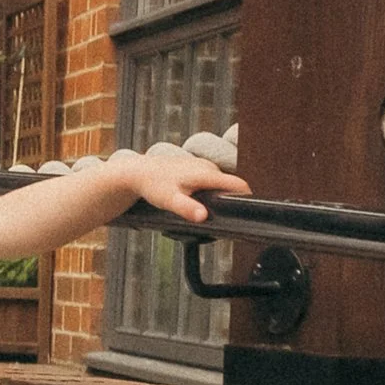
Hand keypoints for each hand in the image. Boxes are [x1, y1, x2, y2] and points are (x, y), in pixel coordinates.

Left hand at [116, 145, 248, 224]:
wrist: (137, 173)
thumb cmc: (153, 186)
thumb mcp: (169, 200)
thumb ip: (187, 209)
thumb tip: (203, 217)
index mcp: (206, 174)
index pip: (239, 185)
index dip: (246, 198)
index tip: (247, 213)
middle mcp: (208, 166)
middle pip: (230, 186)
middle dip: (229, 201)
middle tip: (218, 219)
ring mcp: (202, 165)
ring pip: (219, 184)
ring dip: (217, 196)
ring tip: (203, 210)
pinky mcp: (196, 166)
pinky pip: (210, 180)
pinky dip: (207, 191)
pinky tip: (195, 200)